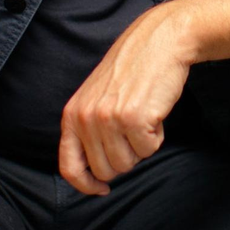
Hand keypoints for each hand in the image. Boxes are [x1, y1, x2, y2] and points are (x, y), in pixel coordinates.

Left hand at [59, 1, 193, 194]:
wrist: (159, 40)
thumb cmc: (132, 69)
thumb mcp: (96, 97)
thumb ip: (88, 129)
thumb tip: (94, 173)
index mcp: (72, 114)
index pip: (69, 167)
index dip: (86, 185)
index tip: (101, 189)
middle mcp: (86, 118)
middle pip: (106, 171)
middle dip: (124, 157)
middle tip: (133, 129)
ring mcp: (109, 119)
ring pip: (127, 164)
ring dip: (141, 146)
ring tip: (143, 116)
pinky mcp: (134, 118)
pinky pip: (149, 150)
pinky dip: (156, 136)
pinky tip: (154, 111)